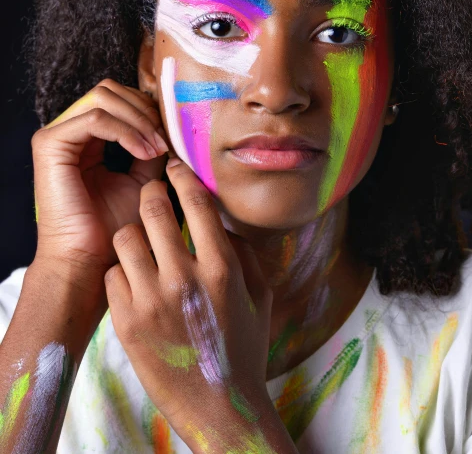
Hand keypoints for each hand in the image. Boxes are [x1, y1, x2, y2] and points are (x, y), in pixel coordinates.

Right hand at [32, 79, 168, 288]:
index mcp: (87, 138)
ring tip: (157, 148)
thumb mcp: (142, 180)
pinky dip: (126, 132)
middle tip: (165, 140)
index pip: (119, 100)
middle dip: (144, 110)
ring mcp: (56, 136)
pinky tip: (144, 152)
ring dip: (139, 120)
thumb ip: (150, 150)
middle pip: (110, 90)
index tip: (173, 137)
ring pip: (104, 98)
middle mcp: (69, 132)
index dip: (149, 111)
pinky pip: (95, 119)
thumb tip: (171, 128)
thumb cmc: (114, 227)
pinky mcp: (50, 145)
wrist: (89, 259)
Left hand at [104, 158, 280, 450]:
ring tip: (143, 242)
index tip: (176, 167)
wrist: (219, 405)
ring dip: (135, 233)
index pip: (195, 202)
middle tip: (154, 195)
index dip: (183, 175)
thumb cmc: (244, 346)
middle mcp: (184, 279)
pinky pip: (112, 274)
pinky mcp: (126, 323)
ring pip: (125, 237)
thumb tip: (220, 221)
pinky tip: (136, 280)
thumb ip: (242, 252)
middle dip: (152, 193)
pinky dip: (122, 270)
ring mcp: (150, 301)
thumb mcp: (258, 294)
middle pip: (152, 208)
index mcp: (222, 268)